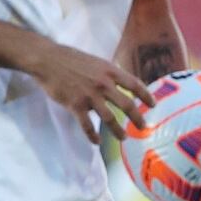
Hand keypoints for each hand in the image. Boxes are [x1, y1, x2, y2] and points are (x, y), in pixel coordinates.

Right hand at [28, 42, 149, 142]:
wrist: (48, 60)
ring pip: (110, 118)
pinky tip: (96, 141)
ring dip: (118, 131)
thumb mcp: (96, 62)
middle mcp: (103, 84)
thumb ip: (109, 74)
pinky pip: (87, 125)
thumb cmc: (71, 58)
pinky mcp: (75, 105)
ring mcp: (89, 96)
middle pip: (127, 104)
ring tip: (124, 138)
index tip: (153, 104)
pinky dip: (92, 135)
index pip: (135, 84)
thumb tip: (121, 85)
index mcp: (110, 71)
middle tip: (143, 127)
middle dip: (137, 118)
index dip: (146, 95)